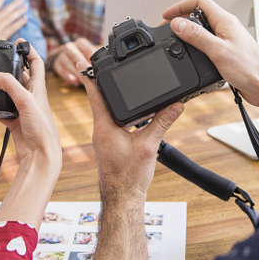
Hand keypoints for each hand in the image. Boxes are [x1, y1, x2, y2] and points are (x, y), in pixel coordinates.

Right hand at [0, 41, 60, 167]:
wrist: (41, 156)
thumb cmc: (43, 129)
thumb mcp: (26, 101)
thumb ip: (8, 85)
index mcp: (39, 87)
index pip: (36, 62)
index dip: (29, 50)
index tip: (18, 41)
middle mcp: (32, 96)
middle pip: (20, 76)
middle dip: (8, 69)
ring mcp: (23, 109)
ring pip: (8, 93)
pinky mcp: (15, 122)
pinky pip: (1, 111)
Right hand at [51, 38, 98, 86]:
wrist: (66, 57)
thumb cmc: (83, 55)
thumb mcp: (92, 54)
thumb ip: (99, 55)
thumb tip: (112, 59)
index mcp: (80, 43)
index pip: (85, 46)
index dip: (90, 54)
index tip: (95, 63)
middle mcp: (70, 47)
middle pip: (74, 54)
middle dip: (81, 64)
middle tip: (89, 72)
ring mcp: (62, 55)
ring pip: (66, 63)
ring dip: (75, 72)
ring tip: (83, 81)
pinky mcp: (56, 64)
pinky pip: (60, 70)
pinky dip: (67, 77)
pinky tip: (75, 83)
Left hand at [81, 67, 182, 201]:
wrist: (123, 198)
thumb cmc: (129, 176)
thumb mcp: (148, 145)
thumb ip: (162, 123)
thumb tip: (175, 106)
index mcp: (104, 126)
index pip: (94, 95)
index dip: (89, 76)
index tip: (82, 61)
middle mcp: (100, 129)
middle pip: (99, 99)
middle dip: (101, 82)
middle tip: (99, 64)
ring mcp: (104, 137)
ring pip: (106, 111)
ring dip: (111, 98)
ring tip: (115, 83)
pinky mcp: (109, 144)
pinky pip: (112, 122)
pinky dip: (118, 112)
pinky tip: (129, 113)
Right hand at [163, 0, 258, 108]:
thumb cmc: (250, 69)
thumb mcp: (218, 51)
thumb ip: (197, 36)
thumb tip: (178, 23)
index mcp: (226, 21)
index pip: (200, 2)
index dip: (180, 6)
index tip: (167, 15)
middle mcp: (227, 28)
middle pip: (199, 14)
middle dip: (182, 19)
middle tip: (168, 28)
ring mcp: (227, 40)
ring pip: (203, 30)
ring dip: (188, 33)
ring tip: (176, 40)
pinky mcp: (227, 52)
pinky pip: (208, 43)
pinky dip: (196, 46)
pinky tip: (192, 55)